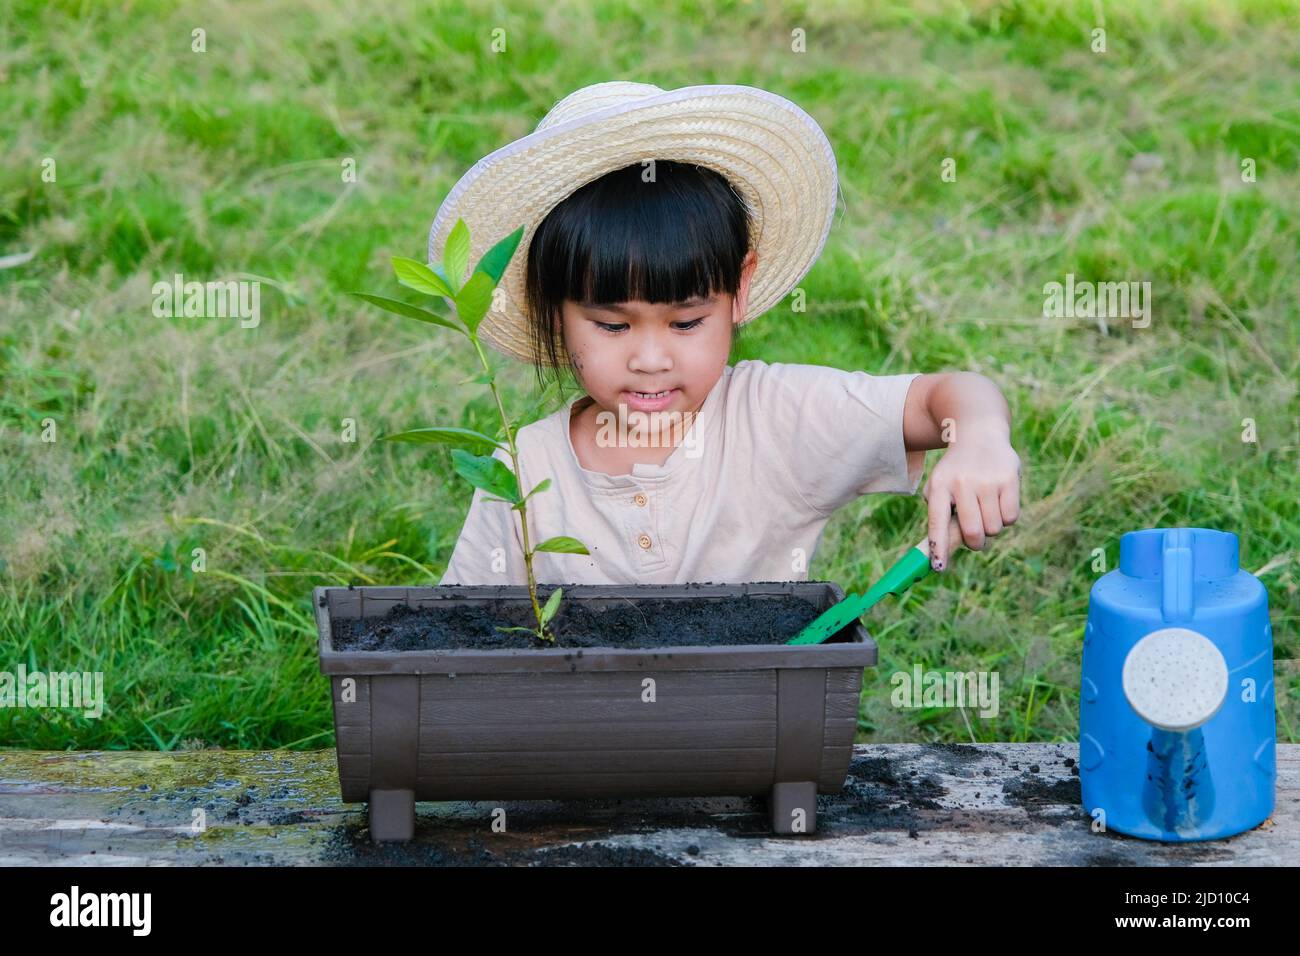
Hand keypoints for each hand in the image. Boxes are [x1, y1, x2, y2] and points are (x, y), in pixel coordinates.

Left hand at [922, 421, 1020, 571]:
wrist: (978, 435)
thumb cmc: (955, 473)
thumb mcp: (940, 488)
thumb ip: (939, 520)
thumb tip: (939, 557)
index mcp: (939, 487)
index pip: (937, 524)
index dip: (939, 549)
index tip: (940, 568)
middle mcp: (962, 483)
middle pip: (972, 533)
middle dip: (975, 543)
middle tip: (975, 538)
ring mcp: (987, 480)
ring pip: (994, 528)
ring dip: (991, 527)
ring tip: (985, 508)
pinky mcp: (1009, 478)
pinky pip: (1011, 518)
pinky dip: (1006, 517)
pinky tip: (999, 501)